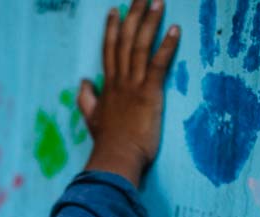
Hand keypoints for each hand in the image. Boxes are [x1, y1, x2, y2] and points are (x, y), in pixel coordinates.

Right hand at [81, 0, 179, 186]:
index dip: (112, 28)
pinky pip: (157, 64)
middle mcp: (119, 81)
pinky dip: (166, 46)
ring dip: (150, 22)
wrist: (115, 157)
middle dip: (133, 15)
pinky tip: (175, 30)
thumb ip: (86, 99)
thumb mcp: (91, 118)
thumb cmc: (108, 142)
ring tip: (159, 2)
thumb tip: (83, 83)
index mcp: (108, 86)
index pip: (109, 49)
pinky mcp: (148, 94)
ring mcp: (133, 86)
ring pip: (139, 46)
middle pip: (124, 40)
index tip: (116, 9)